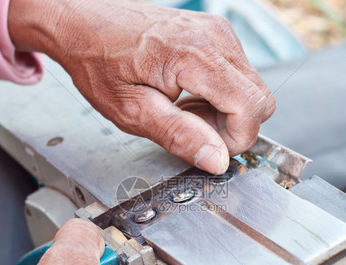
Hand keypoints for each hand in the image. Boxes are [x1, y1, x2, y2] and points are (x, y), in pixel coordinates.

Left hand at [8, 0, 274, 173]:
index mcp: (194, 56)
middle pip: (260, 100)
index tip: (203, 142)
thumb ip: (178, 135)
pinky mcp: (217, 32)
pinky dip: (221, 94)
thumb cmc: (99, 63)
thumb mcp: (131, 111)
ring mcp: (219, 31)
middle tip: (189, 124)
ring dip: (225, 111)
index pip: (252, 108)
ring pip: (252, 90)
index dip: (234, 138)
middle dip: (232, 126)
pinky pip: (239, 76)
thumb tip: (217, 160)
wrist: (85, 23)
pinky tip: (188, 93)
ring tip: (183, 107)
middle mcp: (216, 36)